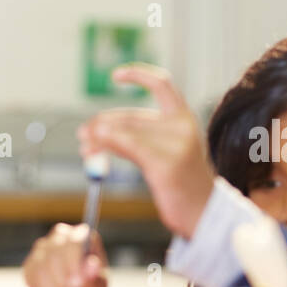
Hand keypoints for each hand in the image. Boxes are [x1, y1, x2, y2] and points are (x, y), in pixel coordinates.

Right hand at [22, 223, 107, 286]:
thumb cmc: (91, 286)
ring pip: (41, 270)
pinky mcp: (30, 264)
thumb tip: (92, 263)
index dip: (73, 263)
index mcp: (82, 236)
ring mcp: (42, 249)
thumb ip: (94, 276)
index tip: (76, 285)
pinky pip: (32, 281)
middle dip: (61, 285)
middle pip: (54, 256)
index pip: (74, 242)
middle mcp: (60, 236)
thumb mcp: (98, 286)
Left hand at [79, 64, 215, 238]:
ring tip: (85, 146)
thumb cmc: (180, 183)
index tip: (115, 76)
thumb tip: (97, 129)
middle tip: (83, 133)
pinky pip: (130, 147)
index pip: (162, 84)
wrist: (203, 212)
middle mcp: (183, 126)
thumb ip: (136, 137)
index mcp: (184, 118)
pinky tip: (94, 150)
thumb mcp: (162, 151)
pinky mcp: (166, 164)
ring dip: (100, 136)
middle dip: (103, 123)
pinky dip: (108, 145)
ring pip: (127, 131)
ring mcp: (177, 145)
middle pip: (132, 117)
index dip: (139, 75)